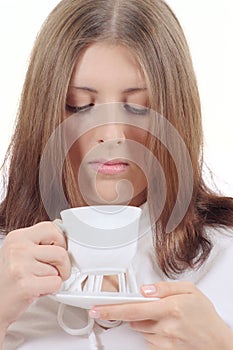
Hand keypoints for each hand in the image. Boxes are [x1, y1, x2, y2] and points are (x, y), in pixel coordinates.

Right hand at [0, 222, 70, 330]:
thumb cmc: (9, 279)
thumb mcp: (20, 253)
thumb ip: (39, 244)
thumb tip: (65, 238)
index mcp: (17, 237)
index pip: (52, 228)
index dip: (60, 242)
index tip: (58, 250)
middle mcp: (18, 249)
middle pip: (61, 251)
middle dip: (63, 265)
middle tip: (55, 271)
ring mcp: (21, 266)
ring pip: (58, 270)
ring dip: (53, 278)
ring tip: (37, 281)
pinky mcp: (25, 285)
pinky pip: (56, 283)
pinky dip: (52, 289)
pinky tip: (37, 289)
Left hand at [89, 281, 232, 348]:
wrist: (218, 342)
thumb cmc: (205, 315)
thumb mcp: (189, 290)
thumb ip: (164, 287)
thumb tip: (144, 289)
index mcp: (170, 308)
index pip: (132, 308)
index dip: (111, 309)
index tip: (96, 308)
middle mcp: (165, 326)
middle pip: (134, 319)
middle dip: (136, 311)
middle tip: (151, 307)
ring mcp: (164, 342)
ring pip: (141, 329)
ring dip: (146, 322)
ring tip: (165, 317)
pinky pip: (149, 340)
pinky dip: (153, 332)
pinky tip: (167, 328)